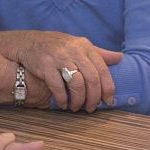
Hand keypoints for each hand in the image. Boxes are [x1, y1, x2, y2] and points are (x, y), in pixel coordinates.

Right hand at [0, 29, 121, 111]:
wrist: (28, 42)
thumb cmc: (58, 46)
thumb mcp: (80, 46)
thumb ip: (100, 53)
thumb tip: (120, 58)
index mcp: (86, 46)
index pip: (103, 70)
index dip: (108, 88)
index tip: (108, 101)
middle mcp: (74, 51)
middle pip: (92, 79)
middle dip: (94, 98)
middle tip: (91, 108)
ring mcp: (59, 58)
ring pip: (77, 84)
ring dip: (79, 100)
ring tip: (77, 107)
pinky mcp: (45, 66)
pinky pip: (58, 87)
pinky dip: (62, 99)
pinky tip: (63, 104)